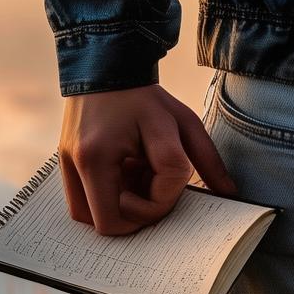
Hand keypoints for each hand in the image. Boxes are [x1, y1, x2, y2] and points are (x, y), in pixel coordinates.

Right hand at [59, 84, 235, 235]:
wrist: (103, 68)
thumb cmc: (143, 95)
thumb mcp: (181, 122)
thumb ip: (205, 160)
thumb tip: (228, 193)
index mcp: (96, 158)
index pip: (120, 217)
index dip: (154, 209)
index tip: (167, 182)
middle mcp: (74, 166)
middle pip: (102, 225)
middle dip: (135, 214)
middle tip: (152, 187)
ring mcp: (66, 165)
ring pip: (88, 218)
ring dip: (118, 208)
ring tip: (137, 179)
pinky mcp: (65, 164)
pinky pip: (83, 201)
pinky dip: (107, 197)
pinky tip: (123, 175)